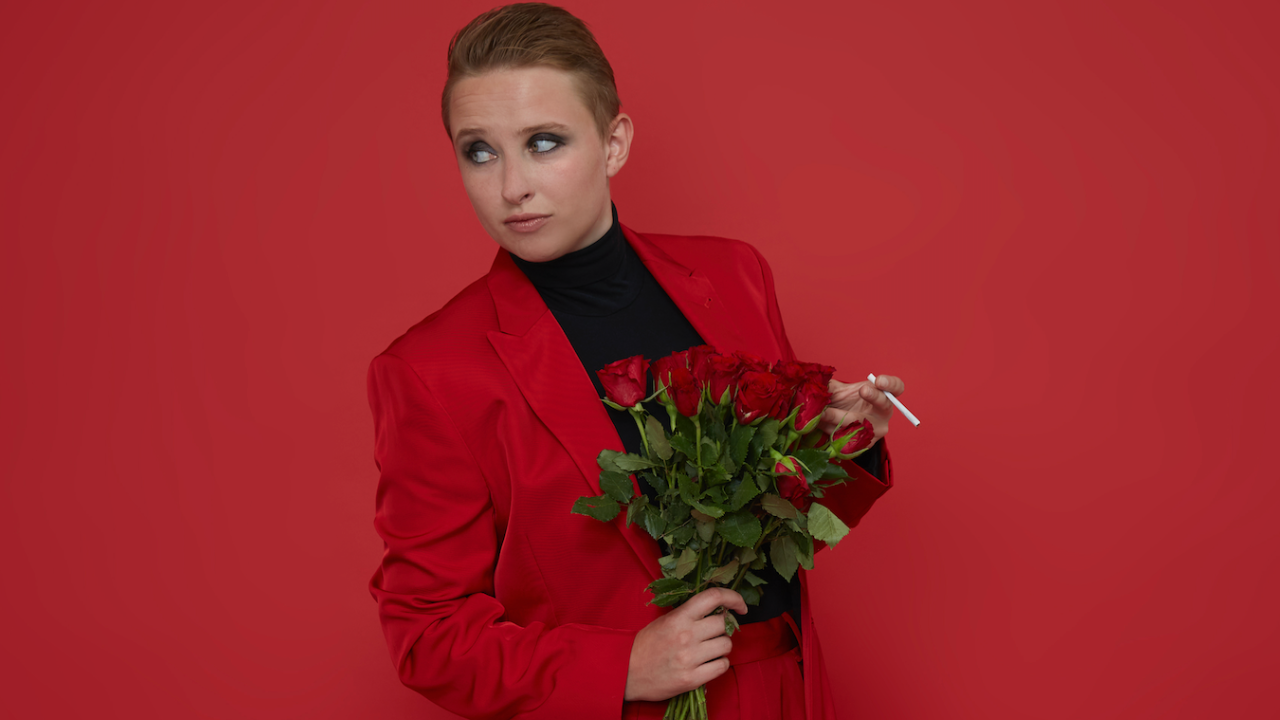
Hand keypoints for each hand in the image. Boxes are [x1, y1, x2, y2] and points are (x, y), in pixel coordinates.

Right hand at [623, 588, 746, 701]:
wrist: (627, 671)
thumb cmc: (646, 644)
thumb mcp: (665, 620)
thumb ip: (689, 613)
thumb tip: (719, 608)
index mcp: (679, 617)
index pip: (713, 597)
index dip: (733, 598)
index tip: (740, 606)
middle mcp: (686, 635)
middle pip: (723, 623)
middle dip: (723, 627)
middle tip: (713, 632)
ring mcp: (690, 658)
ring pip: (726, 645)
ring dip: (721, 646)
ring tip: (708, 649)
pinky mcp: (692, 678)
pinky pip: (722, 666)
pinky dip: (719, 664)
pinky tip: (708, 663)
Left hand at [816, 374, 905, 445]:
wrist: (840, 427)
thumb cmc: (846, 404)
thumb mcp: (840, 391)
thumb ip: (831, 385)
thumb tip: (818, 380)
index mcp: (882, 395)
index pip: (896, 387)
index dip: (890, 383)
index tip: (879, 380)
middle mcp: (883, 413)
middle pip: (883, 404)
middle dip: (873, 396)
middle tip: (862, 390)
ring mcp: (876, 431)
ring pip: (862, 422)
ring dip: (839, 417)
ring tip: (822, 412)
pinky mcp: (864, 445)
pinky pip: (849, 438)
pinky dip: (831, 430)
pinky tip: (820, 425)